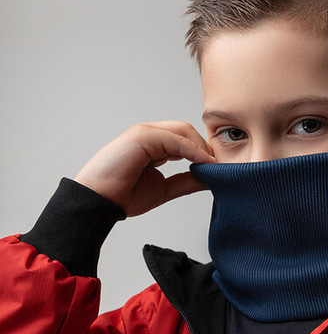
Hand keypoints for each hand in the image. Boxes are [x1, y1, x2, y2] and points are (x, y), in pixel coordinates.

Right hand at [73, 121, 215, 216]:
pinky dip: (192, 150)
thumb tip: (208, 179)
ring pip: (183, 131)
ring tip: (215, 165)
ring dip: (202, 148)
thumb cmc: (122, 195)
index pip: (186, 140)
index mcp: (154, 146)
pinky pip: (174, 139)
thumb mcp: (164, 189)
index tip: (219, 169)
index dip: (204, 153)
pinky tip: (204, 163)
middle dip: (206, 147)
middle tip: (222, 165)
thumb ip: (185, 182)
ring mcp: (145, 133)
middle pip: (187, 132)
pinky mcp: (142, 136)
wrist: (99, 202)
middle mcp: (150, 136)